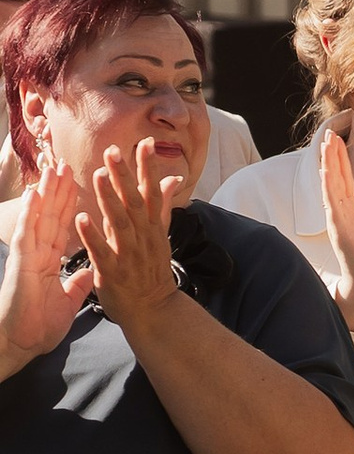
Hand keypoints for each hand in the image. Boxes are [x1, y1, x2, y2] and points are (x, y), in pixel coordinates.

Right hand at [0, 156, 94, 368]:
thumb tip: (91, 270)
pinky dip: (30, 213)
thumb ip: (78, 283)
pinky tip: (34, 194)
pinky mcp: (20, 262)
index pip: (61, 226)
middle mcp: (37, 253)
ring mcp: (27, 256)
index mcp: (48, 261)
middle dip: (59, 191)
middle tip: (66, 165)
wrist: (21, 344)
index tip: (78, 184)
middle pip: (50, 216)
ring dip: (45, 193)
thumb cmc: (38, 326)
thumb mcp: (67, 301)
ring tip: (53, 169)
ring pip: (37, 218)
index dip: (69, 205)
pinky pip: (25, 233)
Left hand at [74, 142, 183, 343]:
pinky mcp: (113, 271)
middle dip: (124, 175)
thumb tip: (171, 179)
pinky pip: (102, 250)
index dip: (148, 168)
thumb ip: (163, 206)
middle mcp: (143, 237)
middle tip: (113, 150)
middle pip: (135, 201)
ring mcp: (129, 254)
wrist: (153, 309)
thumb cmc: (152, 271)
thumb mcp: (161, 236)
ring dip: (109, 198)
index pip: (152, 192)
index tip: (145, 143)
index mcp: (153, 228)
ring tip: (99, 175)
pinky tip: (82, 218)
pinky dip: (92, 235)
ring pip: (119, 222)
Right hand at [319, 127, 353, 330]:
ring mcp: (336, 218)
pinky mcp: (337, 228)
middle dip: (332, 155)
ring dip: (328, 165)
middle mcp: (340, 210)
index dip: (341, 158)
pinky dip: (329, 187)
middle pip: (334, 177)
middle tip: (329, 133)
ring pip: (330, 186)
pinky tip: (327, 172)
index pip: (344, 177)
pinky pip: (332, 203)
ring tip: (326, 146)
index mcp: (350, 208)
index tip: (339, 138)